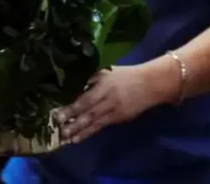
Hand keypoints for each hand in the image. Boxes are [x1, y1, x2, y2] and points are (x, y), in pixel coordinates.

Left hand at [55, 62, 176, 143]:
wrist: (151, 84)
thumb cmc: (126, 75)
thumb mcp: (107, 71)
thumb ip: (91, 78)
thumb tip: (73, 85)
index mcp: (104, 85)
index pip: (85, 99)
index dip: (72, 109)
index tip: (58, 116)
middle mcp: (108, 99)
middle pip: (88, 113)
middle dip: (73, 123)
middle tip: (59, 132)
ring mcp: (114, 111)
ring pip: (95, 123)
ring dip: (80, 132)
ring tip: (67, 139)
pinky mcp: (120, 119)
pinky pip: (102, 126)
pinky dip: (90, 132)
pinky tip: (79, 138)